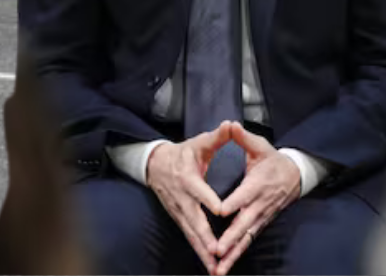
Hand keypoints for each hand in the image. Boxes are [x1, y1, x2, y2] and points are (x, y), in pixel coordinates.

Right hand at [146, 131, 232, 273]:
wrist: (154, 163)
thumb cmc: (181, 153)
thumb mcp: (198, 143)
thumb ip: (217, 138)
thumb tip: (231, 124)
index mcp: (188, 177)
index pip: (200, 191)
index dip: (210, 201)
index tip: (221, 212)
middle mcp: (182, 197)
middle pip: (194, 219)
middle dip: (206, 237)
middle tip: (217, 250)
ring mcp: (179, 210)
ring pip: (191, 233)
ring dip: (202, 250)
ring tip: (214, 265)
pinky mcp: (178, 217)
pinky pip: (189, 236)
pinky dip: (198, 251)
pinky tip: (208, 264)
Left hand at [209, 122, 300, 274]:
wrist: (295, 175)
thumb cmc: (273, 159)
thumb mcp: (261, 145)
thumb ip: (244, 137)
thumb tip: (232, 124)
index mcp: (258, 184)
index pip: (243, 196)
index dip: (233, 204)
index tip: (220, 212)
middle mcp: (260, 204)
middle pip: (243, 224)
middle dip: (230, 239)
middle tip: (217, 251)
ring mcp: (261, 216)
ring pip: (245, 237)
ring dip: (233, 253)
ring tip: (219, 268)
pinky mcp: (259, 223)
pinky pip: (247, 240)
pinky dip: (237, 253)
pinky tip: (226, 264)